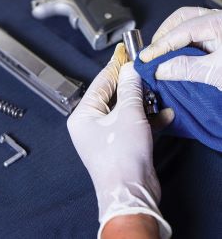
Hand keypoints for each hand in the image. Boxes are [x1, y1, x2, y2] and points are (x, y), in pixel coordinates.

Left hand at [67, 44, 171, 237]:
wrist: (131, 193)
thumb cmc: (121, 159)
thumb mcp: (128, 115)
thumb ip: (130, 89)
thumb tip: (131, 70)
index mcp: (83, 116)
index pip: (99, 83)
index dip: (114, 66)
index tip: (123, 53)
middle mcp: (91, 124)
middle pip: (113, 96)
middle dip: (131, 85)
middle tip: (142, 70)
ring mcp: (105, 134)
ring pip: (124, 109)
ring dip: (142, 102)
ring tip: (155, 93)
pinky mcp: (120, 143)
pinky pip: (132, 123)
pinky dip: (147, 119)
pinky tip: (164, 114)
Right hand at [139, 7, 221, 89]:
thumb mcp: (216, 73)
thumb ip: (185, 68)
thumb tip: (159, 68)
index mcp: (220, 22)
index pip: (181, 30)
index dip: (160, 45)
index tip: (146, 58)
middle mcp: (218, 19)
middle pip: (181, 18)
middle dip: (162, 35)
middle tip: (151, 53)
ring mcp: (219, 26)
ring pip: (187, 23)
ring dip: (170, 37)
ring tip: (160, 54)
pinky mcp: (219, 35)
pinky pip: (195, 32)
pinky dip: (181, 42)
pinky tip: (174, 54)